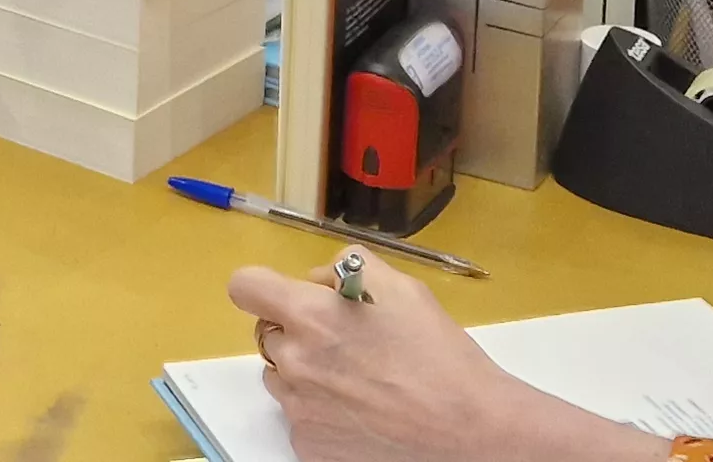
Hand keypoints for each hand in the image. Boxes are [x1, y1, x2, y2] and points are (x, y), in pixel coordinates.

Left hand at [227, 256, 669, 461]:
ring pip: (281, 375)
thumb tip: (320, 280)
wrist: (467, 431)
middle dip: (297, 329)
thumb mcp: (401, 287)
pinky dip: (322, 410)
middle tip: (344, 340)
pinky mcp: (308, 445)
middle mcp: (293, 362)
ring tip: (359, 377)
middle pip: (267, 332)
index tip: (285, 295)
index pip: (245, 286)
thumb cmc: (440, 357)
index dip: (264, 286)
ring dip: (306, 370)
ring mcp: (298, 408)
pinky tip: (363, 410)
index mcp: (310, 315)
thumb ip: (348, 268)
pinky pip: (300, 416)